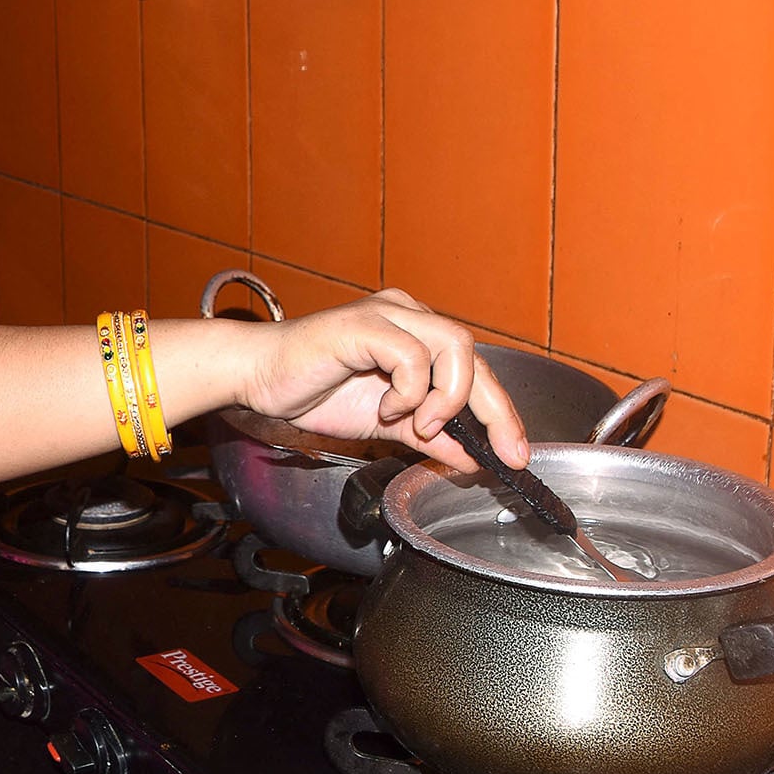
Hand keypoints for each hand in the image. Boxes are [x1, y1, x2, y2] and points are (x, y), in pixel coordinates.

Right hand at [239, 289, 528, 471]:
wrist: (259, 378)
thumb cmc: (313, 390)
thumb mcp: (386, 423)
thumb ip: (429, 437)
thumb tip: (471, 459)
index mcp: (416, 334)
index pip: (475, 370)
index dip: (501, 413)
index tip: (514, 455)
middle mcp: (408, 315)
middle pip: (475, 355)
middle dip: (495, 411)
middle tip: (501, 453)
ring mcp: (387, 314)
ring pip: (454, 346)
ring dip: (446, 397)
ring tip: (420, 425)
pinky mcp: (364, 324)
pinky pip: (412, 355)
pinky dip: (409, 391)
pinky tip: (386, 408)